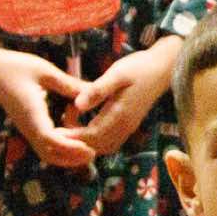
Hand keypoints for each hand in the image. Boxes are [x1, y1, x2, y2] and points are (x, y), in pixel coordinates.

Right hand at [0, 31, 93, 168]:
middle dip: (70, 159)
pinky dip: (59, 147)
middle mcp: (28, 125)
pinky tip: (74, 138)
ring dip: (65, 155)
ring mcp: (26, 127)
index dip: (70, 148)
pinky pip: (43, 143)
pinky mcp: (27, 125)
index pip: (50, 139)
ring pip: (45, 151)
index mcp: (32, 113)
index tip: (89, 149)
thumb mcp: (46, 71)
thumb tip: (94, 93)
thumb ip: (69, 84)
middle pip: (48, 154)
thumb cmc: (17, 66)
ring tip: (86, 150)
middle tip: (93, 154)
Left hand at [66, 34, 182, 156]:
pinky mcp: (127, 126)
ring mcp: (127, 129)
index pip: (91, 136)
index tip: (54, 132)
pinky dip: (92, 140)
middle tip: (55, 131)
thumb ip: (97, 90)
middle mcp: (124, 127)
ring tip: (66, 128)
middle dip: (74, 143)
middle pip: (95, 146)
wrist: (162, 68)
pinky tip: (80, 126)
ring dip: (83, 142)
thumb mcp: (117, 74)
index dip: (72, 137)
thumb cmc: (138, 68)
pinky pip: (107, 142)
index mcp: (120, 115)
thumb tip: (77, 105)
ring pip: (101, 147)